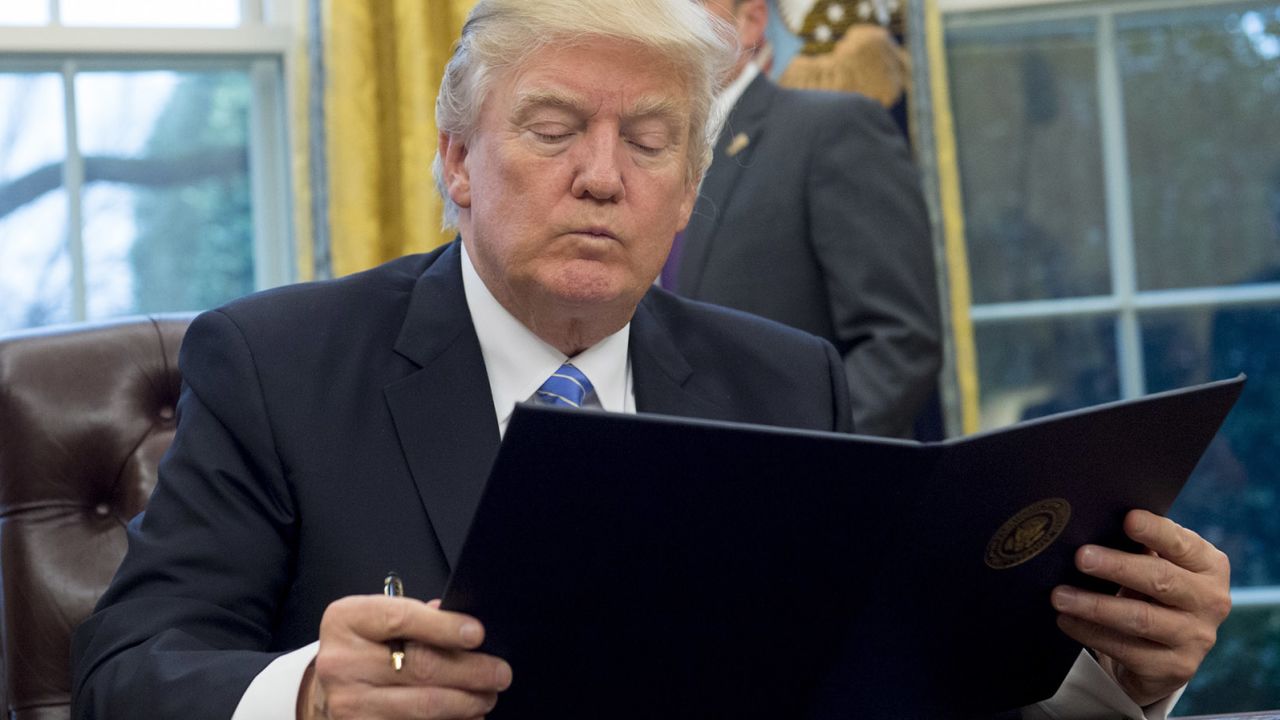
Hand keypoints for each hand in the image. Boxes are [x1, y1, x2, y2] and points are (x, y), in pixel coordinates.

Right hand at [299, 595, 512, 718]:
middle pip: (419, 667)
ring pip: (422, 705)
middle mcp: (342, 662)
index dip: (445, 627)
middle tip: (500, 674)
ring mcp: (347, 703)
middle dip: (470, 672)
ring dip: (465, 704)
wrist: (328, 688)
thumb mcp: (381, 620)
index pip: (402, 619)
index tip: (478, 635)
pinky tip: (467, 718)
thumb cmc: (367, 647)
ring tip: (487, 698)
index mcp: (347, 620)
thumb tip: (468, 632)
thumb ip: (421, 618)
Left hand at [1051, 509, 1230, 706]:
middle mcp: (1210, 601)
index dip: (1156, 531)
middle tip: (1081, 557)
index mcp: (1209, 566)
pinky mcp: (1175, 668)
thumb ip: (1141, 546)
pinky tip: (1066, 620)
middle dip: (1117, 567)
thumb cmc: (1154, 591)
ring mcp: (1195, 638)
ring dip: (1095, 605)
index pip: (1182, 544)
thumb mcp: (1157, 565)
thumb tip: (1096, 524)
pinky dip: (1091, 633)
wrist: (1166, 652)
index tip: (1128, 519)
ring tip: (1060, 595)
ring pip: (1140, 618)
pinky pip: (1126, 649)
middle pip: (1161, 580)